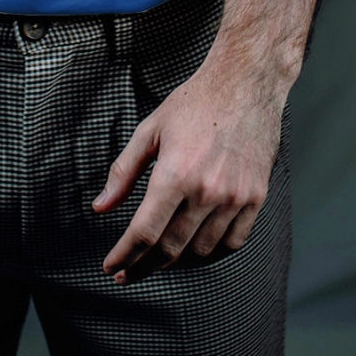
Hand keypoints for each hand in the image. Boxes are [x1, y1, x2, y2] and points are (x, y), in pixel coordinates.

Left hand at [92, 56, 284, 282]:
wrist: (245, 83)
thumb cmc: (194, 103)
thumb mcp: (150, 130)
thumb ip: (124, 171)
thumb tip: (100, 207)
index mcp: (175, 173)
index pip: (145, 232)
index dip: (124, 255)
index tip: (110, 266)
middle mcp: (206, 191)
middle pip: (170, 248)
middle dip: (143, 266)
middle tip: (127, 272)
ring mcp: (235, 198)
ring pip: (201, 251)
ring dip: (176, 262)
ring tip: (157, 260)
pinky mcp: (255, 198)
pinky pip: (233, 242)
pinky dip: (211, 253)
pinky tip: (194, 250)